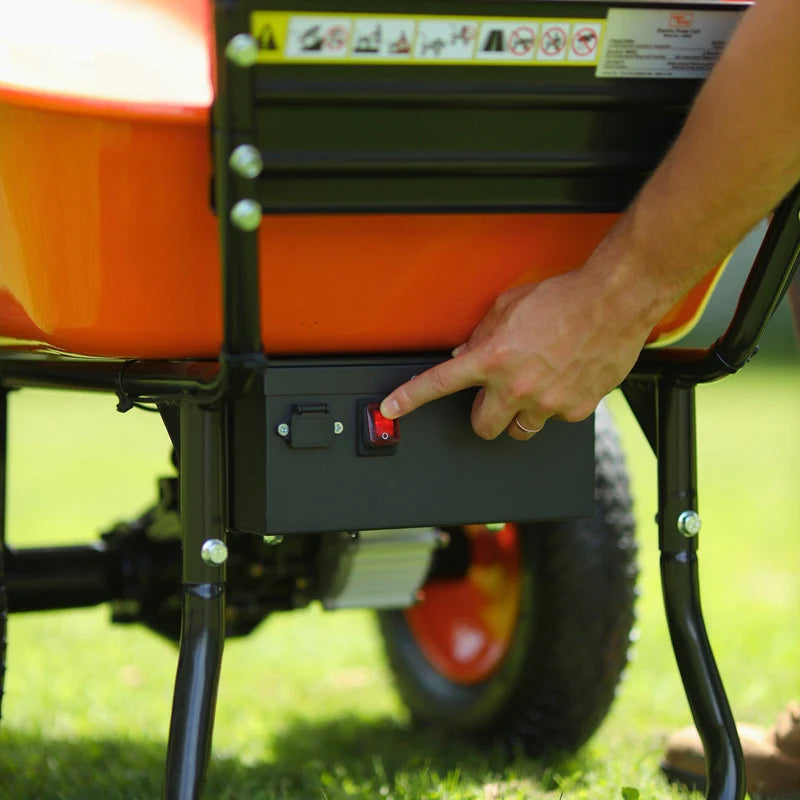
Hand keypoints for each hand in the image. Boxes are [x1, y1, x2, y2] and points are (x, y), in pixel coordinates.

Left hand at [380, 255, 661, 439]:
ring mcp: (546, 402)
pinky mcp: (575, 409)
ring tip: (533, 388)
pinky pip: (555, 420)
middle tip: (494, 398)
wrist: (613, 300)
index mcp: (493, 358)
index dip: (410, 399)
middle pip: (482, 427)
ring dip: (519, 414)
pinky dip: (554, 406)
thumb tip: (465, 355)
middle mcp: (516, 386)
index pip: (439, 383)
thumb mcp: (508, 307)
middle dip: (483, 416)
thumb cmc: (563, 298)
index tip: (392, 408)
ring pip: (519, 430)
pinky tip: (563, 381)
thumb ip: (482, 335)